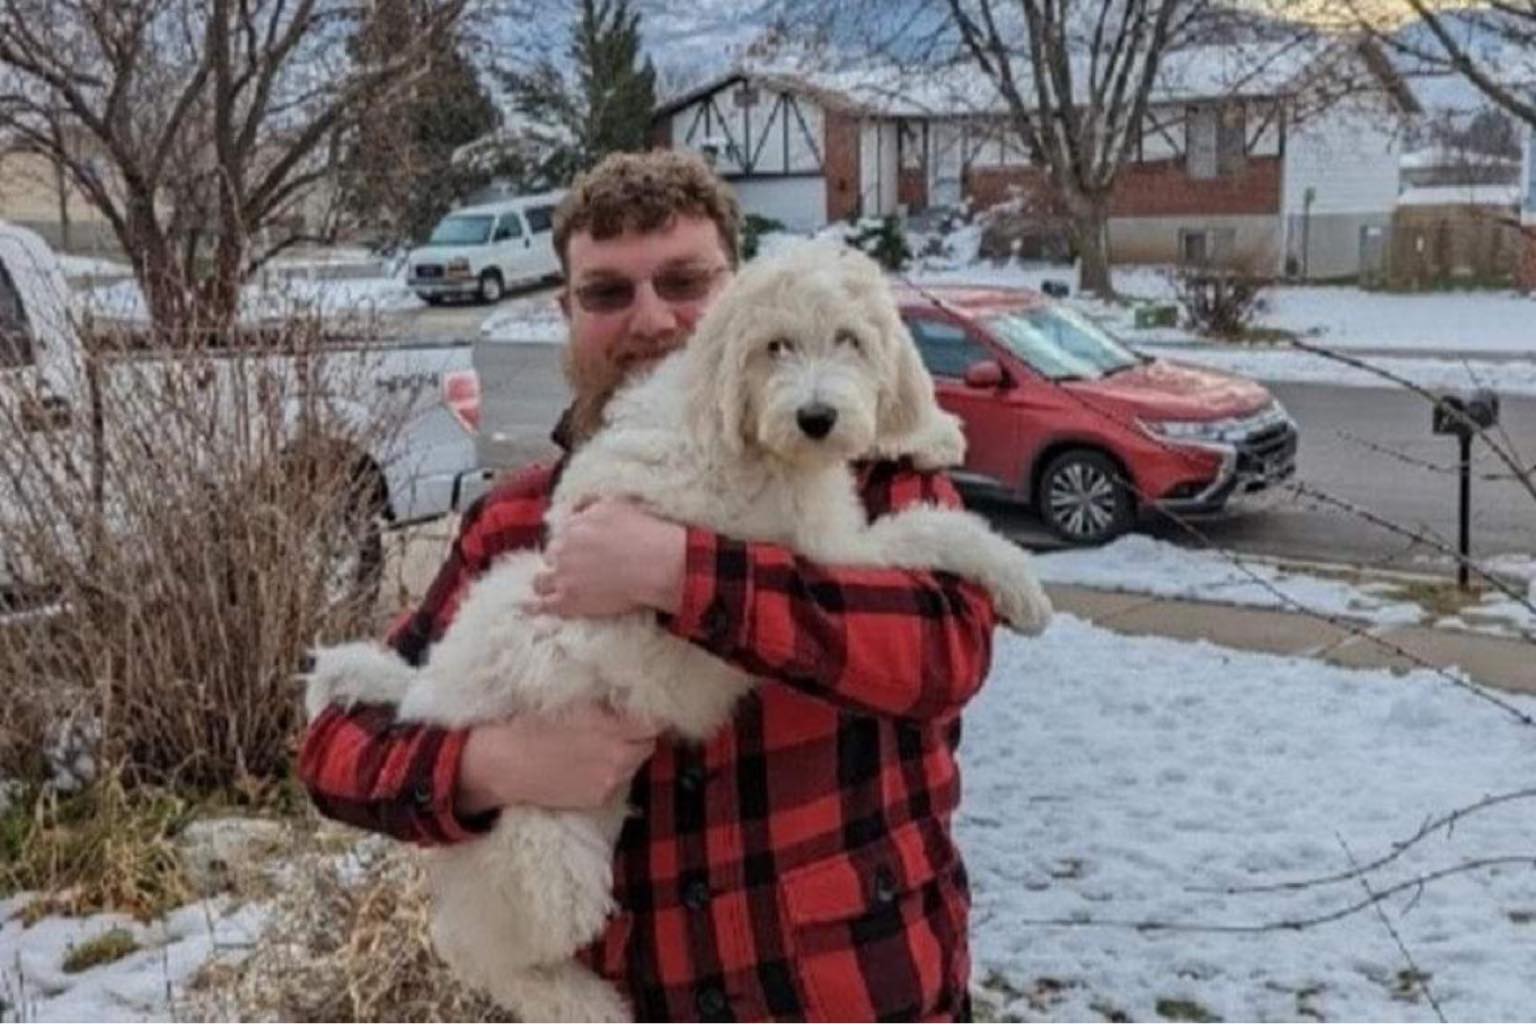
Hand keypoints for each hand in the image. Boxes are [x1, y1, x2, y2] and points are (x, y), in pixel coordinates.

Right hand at [456, 702, 660, 814]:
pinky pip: (618, 782)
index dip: (651, 715)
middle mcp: (616, 756)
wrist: (503, 765)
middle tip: (625, 725)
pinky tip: (590, 763)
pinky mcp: (598, 799)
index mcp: (609, 727)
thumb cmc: (531, 724)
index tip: (645, 710)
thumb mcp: (571, 703)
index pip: (653, 723)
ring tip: (605, 744)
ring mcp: (609, 781)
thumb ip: (605, 705)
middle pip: (648, 745)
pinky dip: (612, 772)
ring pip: (634, 764)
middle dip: (640, 735)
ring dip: (628, 753)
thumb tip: (628, 700)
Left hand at [530, 498, 686, 617]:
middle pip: (550, 555)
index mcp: (574, 525)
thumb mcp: (617, 504)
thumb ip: (591, 503)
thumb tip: (577, 504)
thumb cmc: (644, 534)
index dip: (570, 543)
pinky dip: (537, 607)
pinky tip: (534, 609)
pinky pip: (543, 605)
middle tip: (575, 570)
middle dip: (560, 562)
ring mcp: (563, 575)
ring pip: (541, 581)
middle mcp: (564, 548)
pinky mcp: (568, 600)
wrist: (656, 565)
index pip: (562, 533)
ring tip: (552, 590)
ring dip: (546, 583)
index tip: (578, 550)